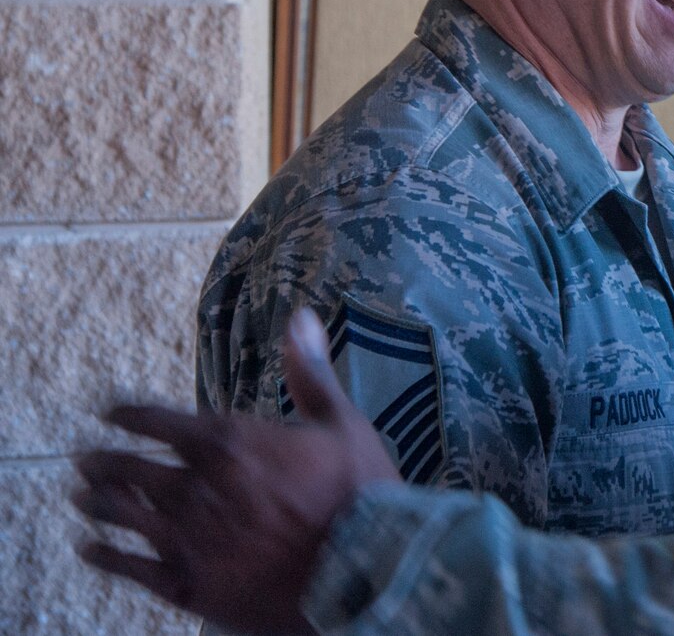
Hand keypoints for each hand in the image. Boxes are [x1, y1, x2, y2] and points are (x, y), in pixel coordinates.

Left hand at [71, 309, 400, 635]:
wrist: (364, 568)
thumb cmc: (358, 493)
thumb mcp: (341, 422)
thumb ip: (309, 372)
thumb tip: (301, 316)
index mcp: (228, 442)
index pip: (156, 421)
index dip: (127, 414)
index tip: (110, 412)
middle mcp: (195, 487)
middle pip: (126, 468)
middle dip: (101, 460)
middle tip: (84, 458)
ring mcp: (186, 538)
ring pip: (119, 514)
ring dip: (96, 502)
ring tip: (82, 497)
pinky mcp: (187, 583)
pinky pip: (127, 567)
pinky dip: (103, 555)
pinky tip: (91, 548)